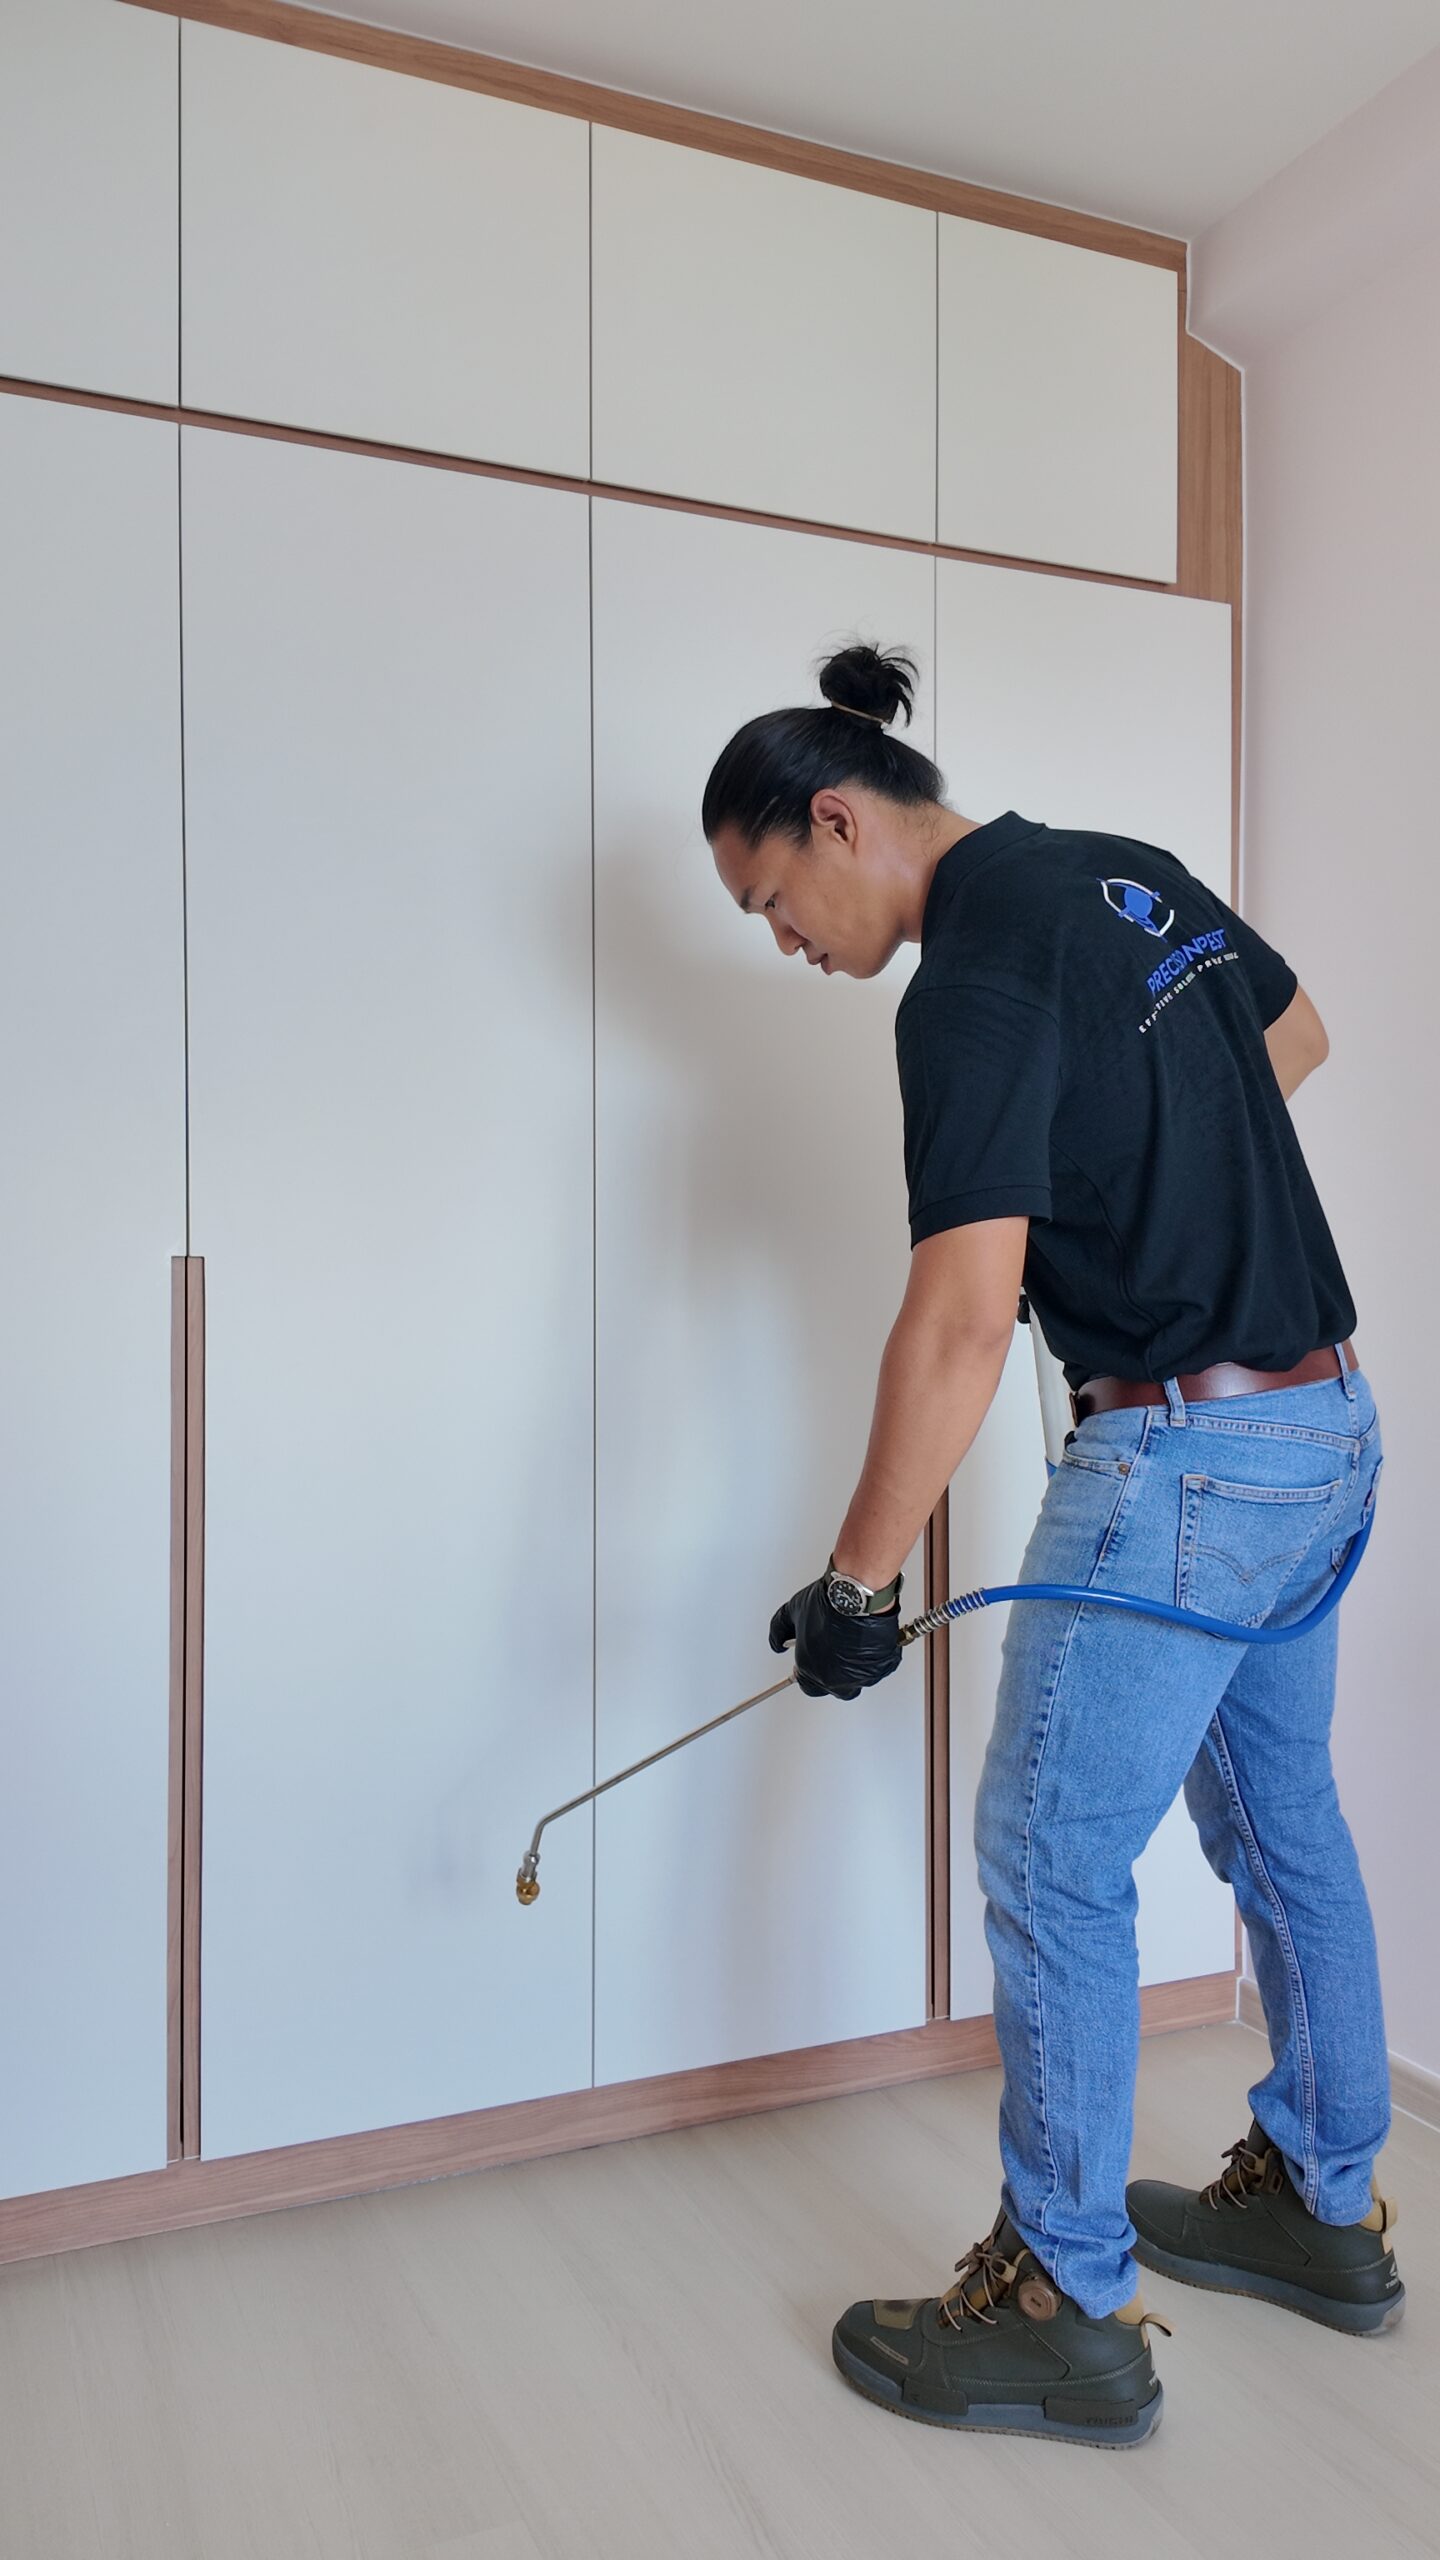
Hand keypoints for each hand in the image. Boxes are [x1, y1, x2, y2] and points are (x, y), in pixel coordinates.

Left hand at [768, 1577, 902, 1699]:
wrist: (858, 1597)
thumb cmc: (829, 1605)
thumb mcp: (793, 1612)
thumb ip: (779, 1631)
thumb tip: (777, 1644)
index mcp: (812, 1671)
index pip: (807, 1685)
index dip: (809, 1672)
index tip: (813, 1663)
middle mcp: (837, 1679)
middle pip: (835, 1689)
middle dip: (834, 1674)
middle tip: (835, 1653)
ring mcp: (862, 1675)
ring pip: (858, 1680)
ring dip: (855, 1666)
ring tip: (853, 1642)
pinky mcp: (883, 1666)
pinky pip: (879, 1669)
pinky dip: (875, 1659)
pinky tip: (869, 1642)